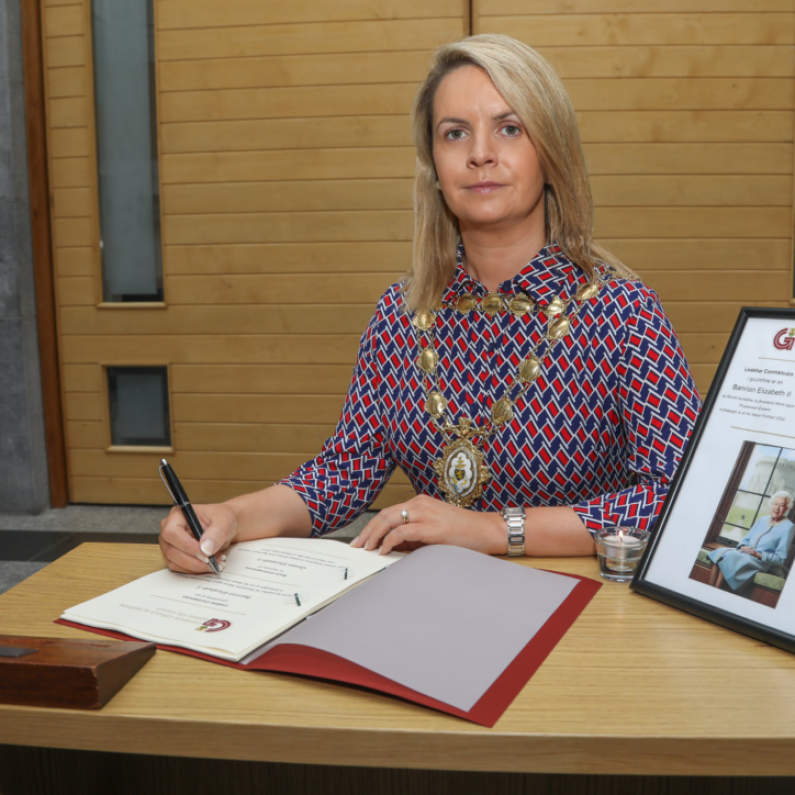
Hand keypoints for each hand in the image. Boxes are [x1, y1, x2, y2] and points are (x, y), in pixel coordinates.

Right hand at [159, 503, 237, 573]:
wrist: (224, 526)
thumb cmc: (221, 518)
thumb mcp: (224, 521)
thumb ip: (216, 533)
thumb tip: (206, 548)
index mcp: (177, 514)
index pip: (172, 532)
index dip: (187, 546)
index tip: (205, 554)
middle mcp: (169, 529)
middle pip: (172, 551)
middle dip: (193, 561)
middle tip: (212, 562)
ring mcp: (169, 543)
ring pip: (175, 562)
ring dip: (196, 567)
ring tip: (215, 563)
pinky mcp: (173, 555)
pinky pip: (179, 568)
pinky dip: (195, 569)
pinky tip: (209, 564)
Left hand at [350, 495, 504, 555]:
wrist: (488, 530)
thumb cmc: (465, 532)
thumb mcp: (434, 530)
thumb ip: (414, 535)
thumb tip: (392, 546)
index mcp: (420, 502)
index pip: (388, 512)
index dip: (372, 526)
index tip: (362, 539)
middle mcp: (420, 504)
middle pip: (384, 515)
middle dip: (367, 531)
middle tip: (357, 546)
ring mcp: (425, 514)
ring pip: (389, 520)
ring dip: (374, 536)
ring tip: (366, 549)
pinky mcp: (430, 527)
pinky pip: (402, 532)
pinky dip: (389, 541)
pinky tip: (384, 550)